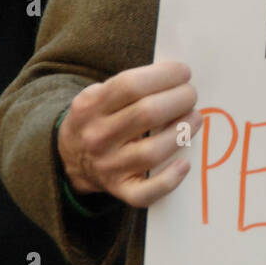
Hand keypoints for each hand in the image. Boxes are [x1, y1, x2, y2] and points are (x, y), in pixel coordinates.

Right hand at [57, 61, 202, 208]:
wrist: (69, 157)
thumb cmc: (99, 118)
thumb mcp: (99, 95)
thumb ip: (130, 86)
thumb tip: (178, 77)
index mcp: (90, 106)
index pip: (131, 85)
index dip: (164, 75)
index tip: (183, 72)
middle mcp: (97, 137)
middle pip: (147, 114)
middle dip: (180, 99)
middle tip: (190, 95)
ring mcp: (108, 166)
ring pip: (152, 151)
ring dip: (182, 132)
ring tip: (195, 118)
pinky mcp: (120, 189)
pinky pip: (146, 192)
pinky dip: (169, 180)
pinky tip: (184, 164)